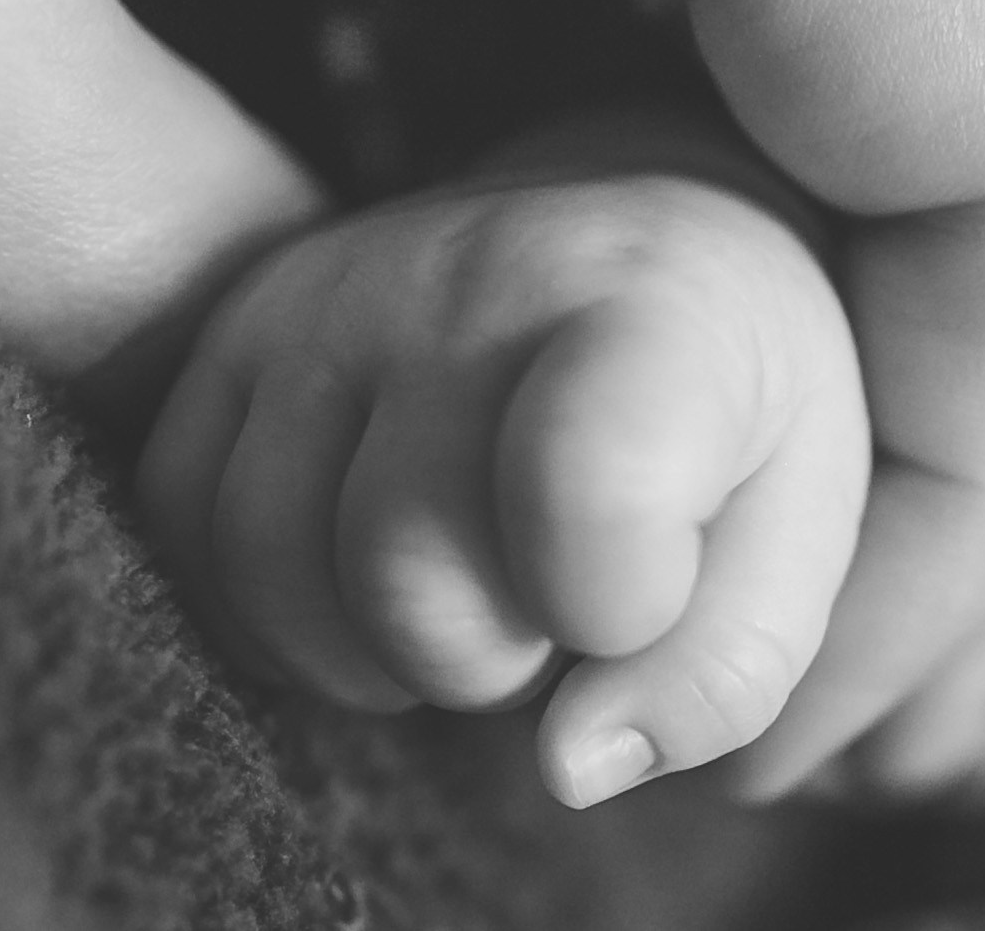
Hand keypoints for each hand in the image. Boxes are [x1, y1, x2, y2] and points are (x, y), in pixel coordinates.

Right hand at [138, 150, 868, 808]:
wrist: (639, 221)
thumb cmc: (735, 403)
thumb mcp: (799, 527)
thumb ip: (723, 668)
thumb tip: (568, 763)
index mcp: (651, 306)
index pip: (584, 492)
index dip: (616, 608)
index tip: (647, 587)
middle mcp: (469, 272)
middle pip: (405, 578)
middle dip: (488, 655)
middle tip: (549, 600)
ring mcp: (333, 290)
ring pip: (270, 565)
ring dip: (368, 643)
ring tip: (460, 588)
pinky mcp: (239, 320)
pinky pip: (184, 521)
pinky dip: (263, 602)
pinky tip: (357, 579)